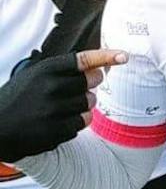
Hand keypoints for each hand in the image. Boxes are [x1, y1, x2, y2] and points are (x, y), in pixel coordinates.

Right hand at [0, 50, 125, 161]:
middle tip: (77, 88)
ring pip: (89, 104)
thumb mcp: (34, 75)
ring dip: (83, 105)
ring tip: (62, 107)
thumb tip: (98, 66)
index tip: (124, 56)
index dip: (106, 57)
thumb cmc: (18, 98)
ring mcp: (53, 111)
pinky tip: (57, 121)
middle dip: (90, 84)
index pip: (83, 60)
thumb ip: (62, 70)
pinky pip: (81, 124)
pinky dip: (75, 123)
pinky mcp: (54, 132)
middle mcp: (51, 88)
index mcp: (46, 70)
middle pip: (92, 82)